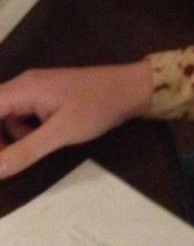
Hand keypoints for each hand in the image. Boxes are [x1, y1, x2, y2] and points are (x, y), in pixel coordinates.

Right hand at [0, 61, 152, 178]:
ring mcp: (35, 89)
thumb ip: (24, 151)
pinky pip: (22, 115)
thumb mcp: (60, 133)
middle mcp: (24, 84)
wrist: (129, 89)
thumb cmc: (96, 107)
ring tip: (31, 148)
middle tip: (7, 161)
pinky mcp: (46, 97)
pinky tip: (43, 138)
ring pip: (6, 117)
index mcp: (24, 88)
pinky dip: (24, 131)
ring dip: (10, 137)